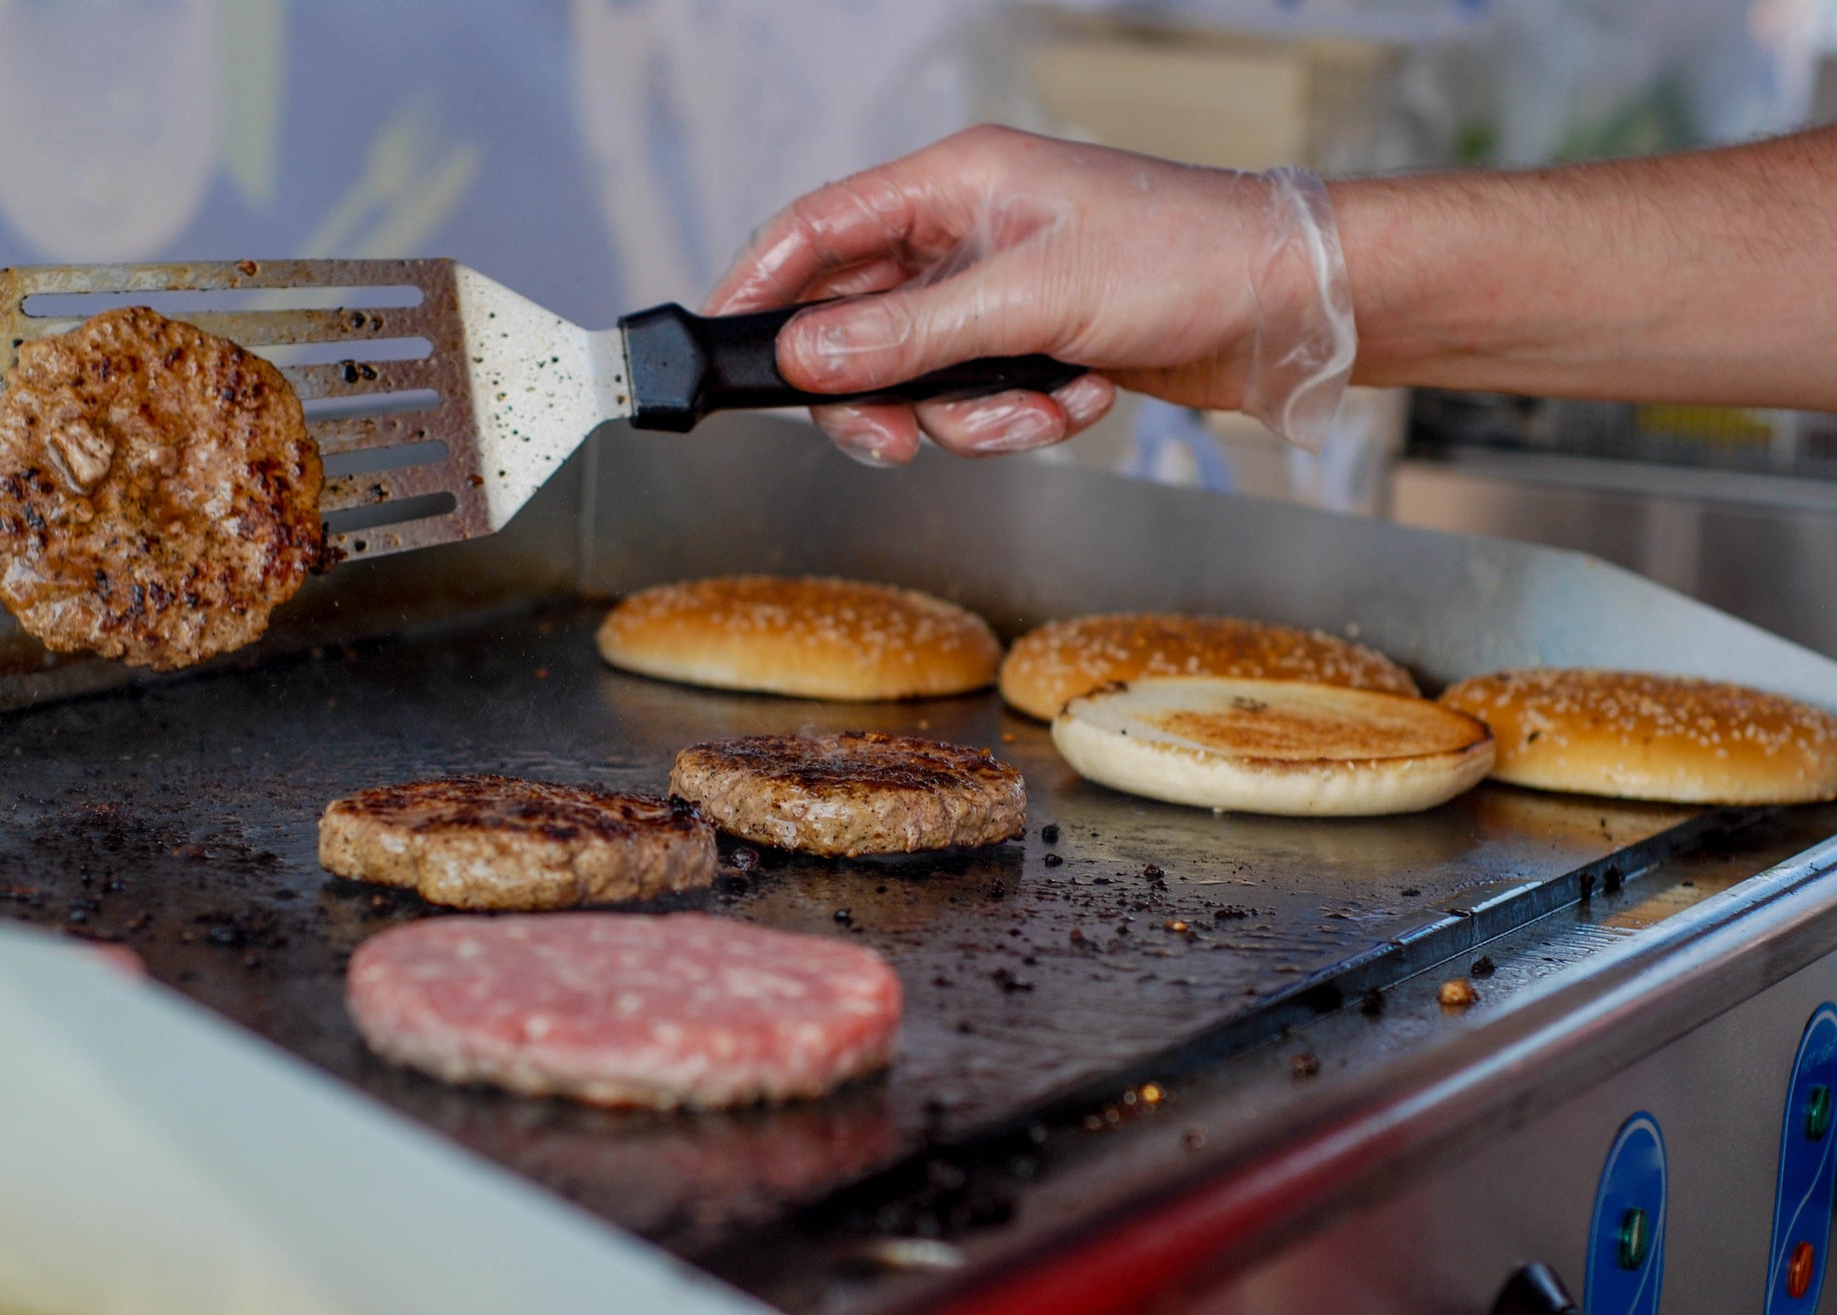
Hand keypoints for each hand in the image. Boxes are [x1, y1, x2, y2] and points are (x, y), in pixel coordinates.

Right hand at [704, 125, 1353, 463]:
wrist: (1286, 307)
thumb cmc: (1183, 258)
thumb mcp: (1031, 298)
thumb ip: (908, 334)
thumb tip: (805, 356)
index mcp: (952, 184)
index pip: (816, 231)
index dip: (757, 288)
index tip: (717, 345)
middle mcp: (963, 236)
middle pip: (856, 327)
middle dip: (878, 394)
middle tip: (893, 440)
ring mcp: (994, 295)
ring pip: (919, 382)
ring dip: (974, 417)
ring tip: (1042, 404)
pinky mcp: (1028, 346)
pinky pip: (979, 404)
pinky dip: (1024, 418)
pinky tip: (1081, 396)